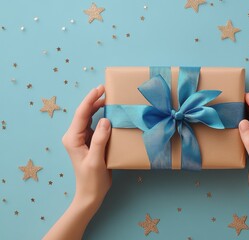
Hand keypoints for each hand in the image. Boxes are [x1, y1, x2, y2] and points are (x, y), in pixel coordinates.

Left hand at [62, 85, 110, 210]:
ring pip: (89, 118)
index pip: (81, 114)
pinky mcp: (89, 142)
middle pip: (84, 113)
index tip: (99, 89)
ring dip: (97, 107)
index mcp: (73, 138)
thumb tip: (106, 120)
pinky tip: (110, 113)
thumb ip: (99, 140)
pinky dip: (101, 117)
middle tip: (106, 89)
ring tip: (108, 98)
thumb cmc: (92, 179)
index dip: (90, 100)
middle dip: (93, 100)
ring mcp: (82, 138)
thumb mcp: (96, 160)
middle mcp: (75, 136)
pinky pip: (95, 125)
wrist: (91, 193)